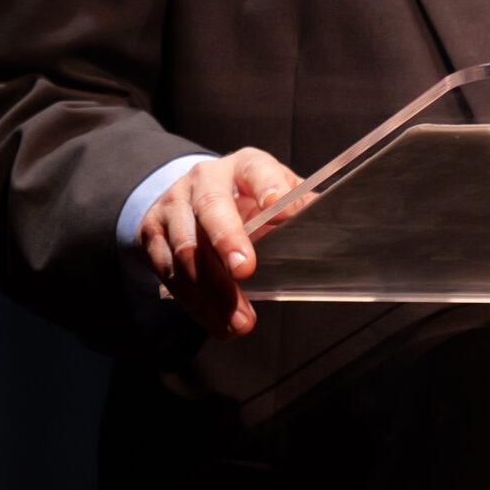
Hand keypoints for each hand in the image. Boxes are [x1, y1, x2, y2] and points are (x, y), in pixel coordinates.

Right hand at [138, 147, 309, 339]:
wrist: (190, 199)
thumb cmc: (247, 203)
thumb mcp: (275, 198)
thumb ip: (301, 210)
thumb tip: (337, 226)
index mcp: (244, 166)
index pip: (256, 170)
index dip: (267, 185)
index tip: (280, 205)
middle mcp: (204, 179)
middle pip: (210, 207)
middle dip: (227, 240)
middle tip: (245, 271)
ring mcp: (173, 204)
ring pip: (186, 247)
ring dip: (212, 290)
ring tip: (239, 322)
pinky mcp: (152, 232)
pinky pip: (169, 272)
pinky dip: (195, 303)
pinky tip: (218, 323)